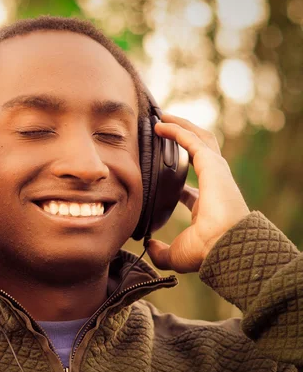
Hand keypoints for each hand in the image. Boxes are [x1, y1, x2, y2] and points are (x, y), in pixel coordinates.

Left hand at [146, 114, 249, 272]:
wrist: (223, 246)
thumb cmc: (205, 252)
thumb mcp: (175, 254)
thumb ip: (160, 251)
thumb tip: (148, 245)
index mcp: (205, 206)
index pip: (189, 188)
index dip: (174, 178)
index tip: (158, 170)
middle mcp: (212, 185)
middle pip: (198, 154)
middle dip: (181, 138)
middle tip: (160, 129)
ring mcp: (215, 172)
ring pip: (199, 139)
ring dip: (181, 126)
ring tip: (161, 117)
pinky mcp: (212, 164)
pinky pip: (192, 139)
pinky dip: (177, 129)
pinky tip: (161, 124)